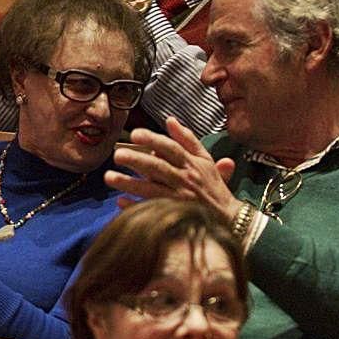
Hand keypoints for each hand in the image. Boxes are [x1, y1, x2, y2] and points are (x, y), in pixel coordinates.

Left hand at [105, 118, 240, 224]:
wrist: (230, 218)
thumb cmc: (213, 187)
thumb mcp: (205, 160)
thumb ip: (187, 139)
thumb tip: (169, 120)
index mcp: (191, 165)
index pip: (171, 149)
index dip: (154, 140)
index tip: (135, 134)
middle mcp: (185, 181)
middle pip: (158, 168)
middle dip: (137, 161)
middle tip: (116, 155)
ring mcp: (179, 200)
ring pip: (152, 191)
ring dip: (130, 184)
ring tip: (109, 177)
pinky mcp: (176, 217)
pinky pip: (153, 212)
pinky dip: (137, 207)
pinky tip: (121, 202)